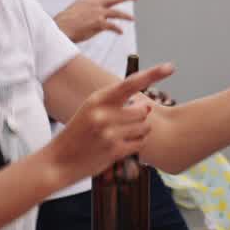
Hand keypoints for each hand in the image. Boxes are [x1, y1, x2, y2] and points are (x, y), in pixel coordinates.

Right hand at [47, 64, 173, 184]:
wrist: (58, 162)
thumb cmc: (79, 133)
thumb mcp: (90, 110)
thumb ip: (117, 103)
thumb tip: (149, 105)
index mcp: (98, 99)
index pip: (130, 83)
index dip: (153, 74)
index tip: (170, 67)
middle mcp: (104, 114)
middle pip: (143, 110)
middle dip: (140, 117)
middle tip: (123, 124)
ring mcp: (109, 133)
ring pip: (145, 127)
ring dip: (140, 132)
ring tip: (120, 135)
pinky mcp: (114, 151)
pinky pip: (140, 143)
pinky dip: (136, 145)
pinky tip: (120, 146)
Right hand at [54, 0, 138, 42]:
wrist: (60, 27)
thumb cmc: (66, 21)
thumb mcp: (76, 8)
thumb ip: (88, 8)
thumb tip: (96, 13)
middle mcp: (94, 3)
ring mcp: (97, 12)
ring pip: (117, 12)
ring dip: (126, 16)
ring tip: (133, 19)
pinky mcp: (98, 23)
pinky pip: (112, 26)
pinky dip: (117, 29)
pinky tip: (121, 32)